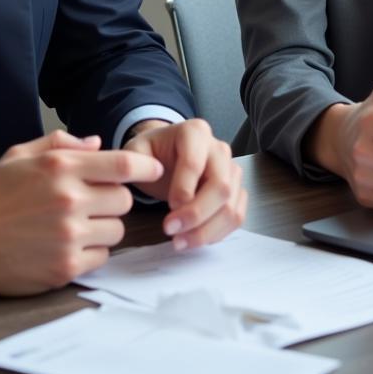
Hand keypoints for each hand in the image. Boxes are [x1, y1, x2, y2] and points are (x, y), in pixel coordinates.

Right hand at [0, 129, 164, 294]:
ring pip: (117, 229)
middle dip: (114, 199)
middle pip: (124, 199)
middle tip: (92, 201)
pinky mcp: (66, 267)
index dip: (145, 168)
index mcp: (62, 167)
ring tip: (76, 224)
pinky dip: (91, 251)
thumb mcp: (21, 154)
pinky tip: (68, 245)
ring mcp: (69, 236)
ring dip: (104, 226)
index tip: (152, 171)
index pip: (123, 165)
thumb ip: (63, 143)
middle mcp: (70, 200)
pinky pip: (101, 256)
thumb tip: (98, 143)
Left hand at [123, 118, 247, 250]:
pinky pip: (236, 216)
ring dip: (206, 231)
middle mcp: (219, 148)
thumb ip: (136, 160)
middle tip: (171, 231)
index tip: (165, 212)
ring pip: (231, 205)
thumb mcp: (136, 150)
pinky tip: (194, 238)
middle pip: (221, 186)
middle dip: (196, 215)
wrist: (167, 155)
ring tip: (179, 241)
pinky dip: (217, 233)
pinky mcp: (236, 190)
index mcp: (195, 132)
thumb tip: (155, 173)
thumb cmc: (152, 154)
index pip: (195, 163)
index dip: (181, 191)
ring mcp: (232, 169)